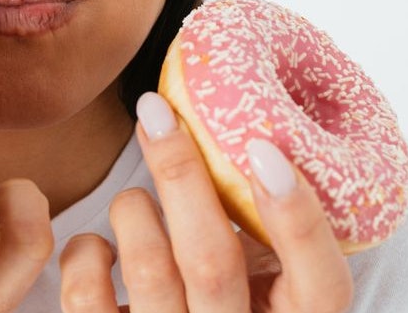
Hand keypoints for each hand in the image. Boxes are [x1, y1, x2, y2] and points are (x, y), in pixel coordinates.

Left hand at [59, 92, 352, 312]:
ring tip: (137, 202)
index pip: (322, 286)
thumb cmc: (230, 286)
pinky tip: (103, 249)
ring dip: (134, 209)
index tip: (263, 148)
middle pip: (211, 263)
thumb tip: (241, 116)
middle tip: (157, 112)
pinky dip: (86, 252)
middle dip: (181, 175)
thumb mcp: (267, 259)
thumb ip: (266, 215)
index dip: (299, 221)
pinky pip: (85, 295)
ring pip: (147, 268)